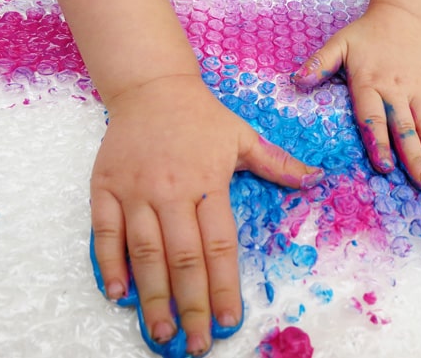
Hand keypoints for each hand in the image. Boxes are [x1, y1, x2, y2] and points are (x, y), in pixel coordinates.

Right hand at [90, 75, 322, 355]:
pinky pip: (104, 231)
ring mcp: (134, 191)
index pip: (219, 246)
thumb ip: (278, 164)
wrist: (152, 87)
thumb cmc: (202, 116)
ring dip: (152, 295)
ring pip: (144, 252)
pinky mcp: (104, 187)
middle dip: (191, 304)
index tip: (230, 320)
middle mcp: (171, 192)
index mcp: (208, 183)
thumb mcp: (244, 136)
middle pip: (183, 258)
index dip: (225, 286)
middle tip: (196, 344)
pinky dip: (110, 263)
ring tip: (161, 331)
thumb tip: (316, 179)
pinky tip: (118, 293)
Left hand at [292, 3, 420, 188]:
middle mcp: (396, 92)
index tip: (385, 166)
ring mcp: (419, 91)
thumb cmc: (365, 36)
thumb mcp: (338, 44)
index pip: (374, 118)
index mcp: (370, 85)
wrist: (399, 17)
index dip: (378, 142)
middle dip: (415, 158)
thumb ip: (319, 63)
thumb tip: (296, 81)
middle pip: (405, 129)